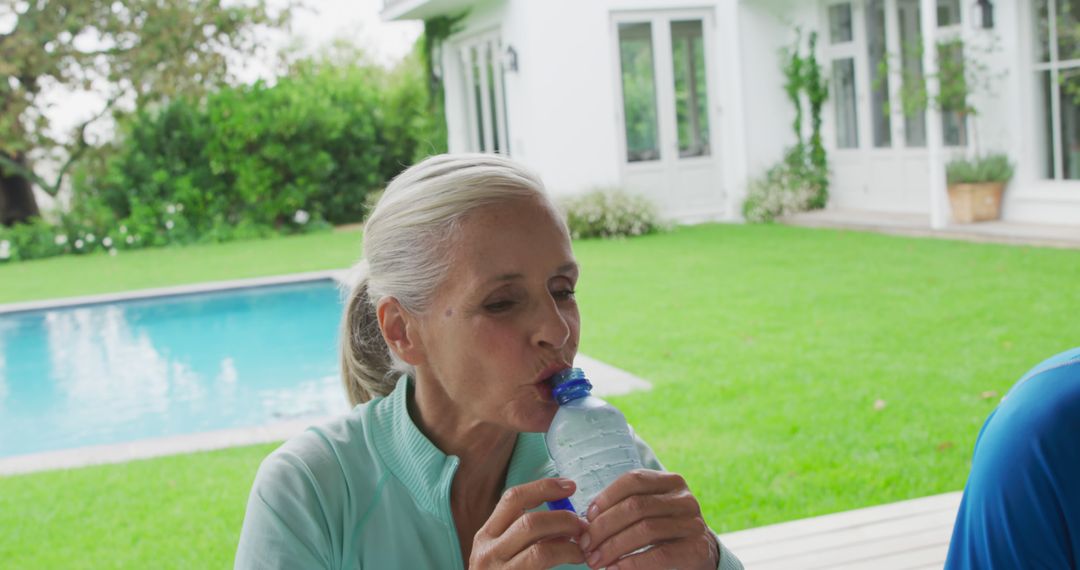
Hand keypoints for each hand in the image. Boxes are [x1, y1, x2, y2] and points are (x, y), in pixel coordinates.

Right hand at [470, 477, 589, 568]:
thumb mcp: (501, 553)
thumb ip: (522, 534)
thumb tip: (565, 515)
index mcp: (485, 536)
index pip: (513, 499)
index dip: (544, 487)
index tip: (570, 485)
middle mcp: (487, 554)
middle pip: (530, 523)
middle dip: (564, 519)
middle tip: (583, 525)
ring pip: (541, 551)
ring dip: (570, 545)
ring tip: (583, 547)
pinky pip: (545, 567)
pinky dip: (567, 559)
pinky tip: (577, 559)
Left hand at [579, 469, 718, 569]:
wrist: (698, 556)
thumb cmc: (662, 533)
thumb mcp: (647, 513)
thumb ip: (623, 509)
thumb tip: (585, 521)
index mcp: (670, 482)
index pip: (633, 480)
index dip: (606, 497)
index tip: (587, 517)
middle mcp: (685, 499)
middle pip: (636, 506)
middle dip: (604, 527)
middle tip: (585, 545)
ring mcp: (693, 523)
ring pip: (645, 530)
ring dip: (613, 547)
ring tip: (595, 561)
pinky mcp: (697, 549)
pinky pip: (659, 554)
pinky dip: (632, 563)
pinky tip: (615, 569)